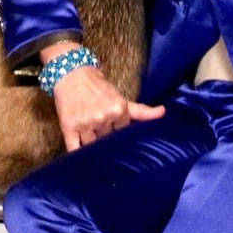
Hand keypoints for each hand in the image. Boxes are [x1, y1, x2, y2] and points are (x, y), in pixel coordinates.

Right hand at [44, 54, 164, 150]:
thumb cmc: (98, 87)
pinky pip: (74, 148)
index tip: (114, 132)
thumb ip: (141, 110)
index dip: (118, 133)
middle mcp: (102, 117)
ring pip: (92, 147)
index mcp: (118, 110)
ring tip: (89, 139)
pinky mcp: (69, 127)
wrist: (71, 73)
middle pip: (108, 141)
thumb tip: (163, 112)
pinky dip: (77, 154)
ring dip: (92, 146)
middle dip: (105, 139)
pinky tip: (80, 159)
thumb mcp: (121, 98)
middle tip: (101, 134)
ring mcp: (85, 123)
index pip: (123, 134)